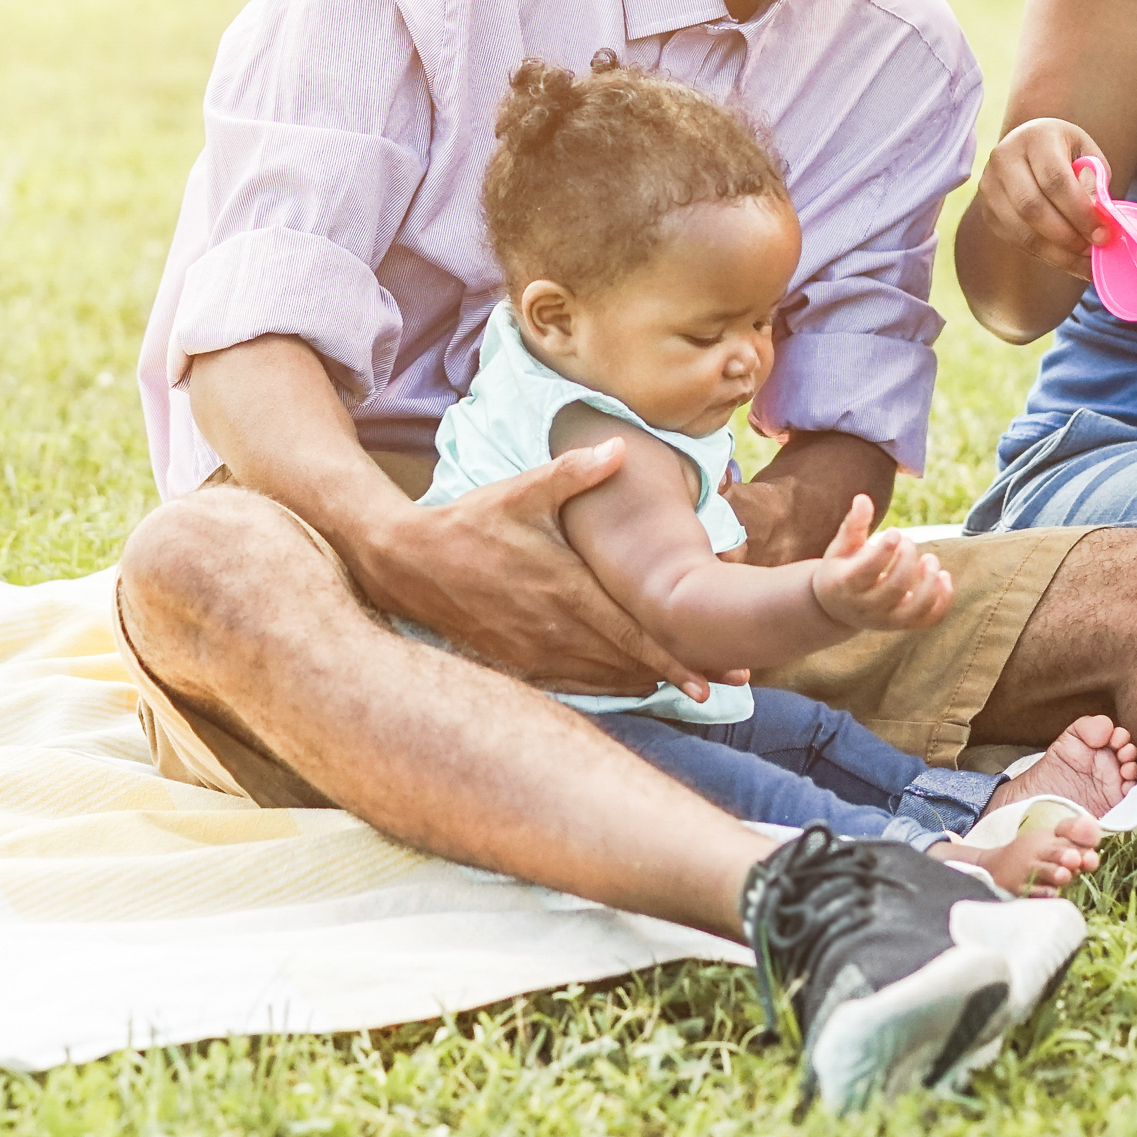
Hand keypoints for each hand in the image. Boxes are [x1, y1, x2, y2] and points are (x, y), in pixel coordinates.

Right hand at [355, 443, 706, 698]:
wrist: (410, 563)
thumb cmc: (472, 523)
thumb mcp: (522, 491)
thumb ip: (576, 473)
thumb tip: (621, 448)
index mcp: (566, 590)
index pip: (634, 633)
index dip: (677, 657)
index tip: (714, 674)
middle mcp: (556, 630)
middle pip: (629, 664)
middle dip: (679, 674)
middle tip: (727, 682)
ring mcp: (536, 653)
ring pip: (605, 681)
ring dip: (647, 685)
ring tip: (688, 686)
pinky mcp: (517, 663)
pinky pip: (573, 686)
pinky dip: (607, 689)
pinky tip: (629, 686)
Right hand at [808, 501, 955, 633]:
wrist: (836, 606)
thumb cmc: (841, 567)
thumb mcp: (841, 546)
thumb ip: (854, 524)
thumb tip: (863, 498)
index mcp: (845, 585)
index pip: (867, 571)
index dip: (885, 550)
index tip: (896, 532)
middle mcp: (866, 607)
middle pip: (895, 587)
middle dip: (908, 559)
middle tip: (909, 541)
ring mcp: (886, 620)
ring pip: (916, 609)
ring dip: (930, 583)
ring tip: (931, 560)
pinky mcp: (903, 625)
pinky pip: (930, 619)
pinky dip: (943, 600)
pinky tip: (944, 577)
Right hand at [973, 117, 1115, 285]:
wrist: (1029, 146)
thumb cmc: (1065, 152)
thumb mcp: (1087, 155)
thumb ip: (1094, 183)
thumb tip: (1098, 219)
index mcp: (1035, 138)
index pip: (1055, 180)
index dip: (1080, 212)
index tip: (1103, 233)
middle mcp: (1004, 159)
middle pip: (1032, 207)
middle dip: (1067, 236)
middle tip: (1094, 250)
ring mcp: (990, 186)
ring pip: (1022, 230)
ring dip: (1057, 252)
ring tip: (1083, 260)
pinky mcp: (987, 211)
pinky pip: (1016, 240)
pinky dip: (1044, 254)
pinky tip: (1066, 258)